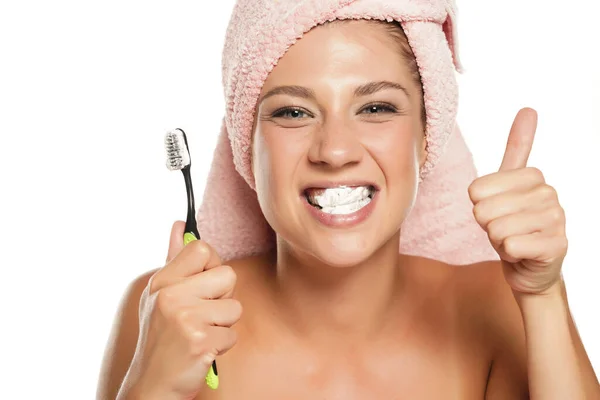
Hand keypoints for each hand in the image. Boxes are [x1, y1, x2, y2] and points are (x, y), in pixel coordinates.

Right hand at [124, 221, 240, 398]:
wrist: (150, 385)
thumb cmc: (160, 338)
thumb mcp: (159, 296)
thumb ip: (174, 259)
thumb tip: (180, 224)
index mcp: (162, 282)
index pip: (202, 248)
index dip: (212, 267)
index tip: (203, 285)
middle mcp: (171, 296)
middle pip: (228, 275)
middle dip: (223, 298)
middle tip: (202, 315)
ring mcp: (185, 319)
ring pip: (235, 308)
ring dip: (223, 325)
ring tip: (200, 334)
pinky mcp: (200, 342)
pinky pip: (233, 335)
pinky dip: (221, 346)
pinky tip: (201, 351)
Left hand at [468, 108, 567, 294]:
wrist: (529, 266)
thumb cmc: (512, 224)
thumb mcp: (506, 186)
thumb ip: (517, 148)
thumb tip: (529, 108)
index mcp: (534, 176)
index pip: (476, 190)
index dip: (479, 206)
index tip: (498, 210)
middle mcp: (550, 193)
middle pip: (484, 210)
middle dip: (488, 226)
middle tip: (505, 229)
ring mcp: (557, 220)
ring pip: (497, 229)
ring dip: (498, 241)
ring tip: (514, 240)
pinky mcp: (556, 246)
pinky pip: (511, 245)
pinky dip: (509, 254)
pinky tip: (522, 253)